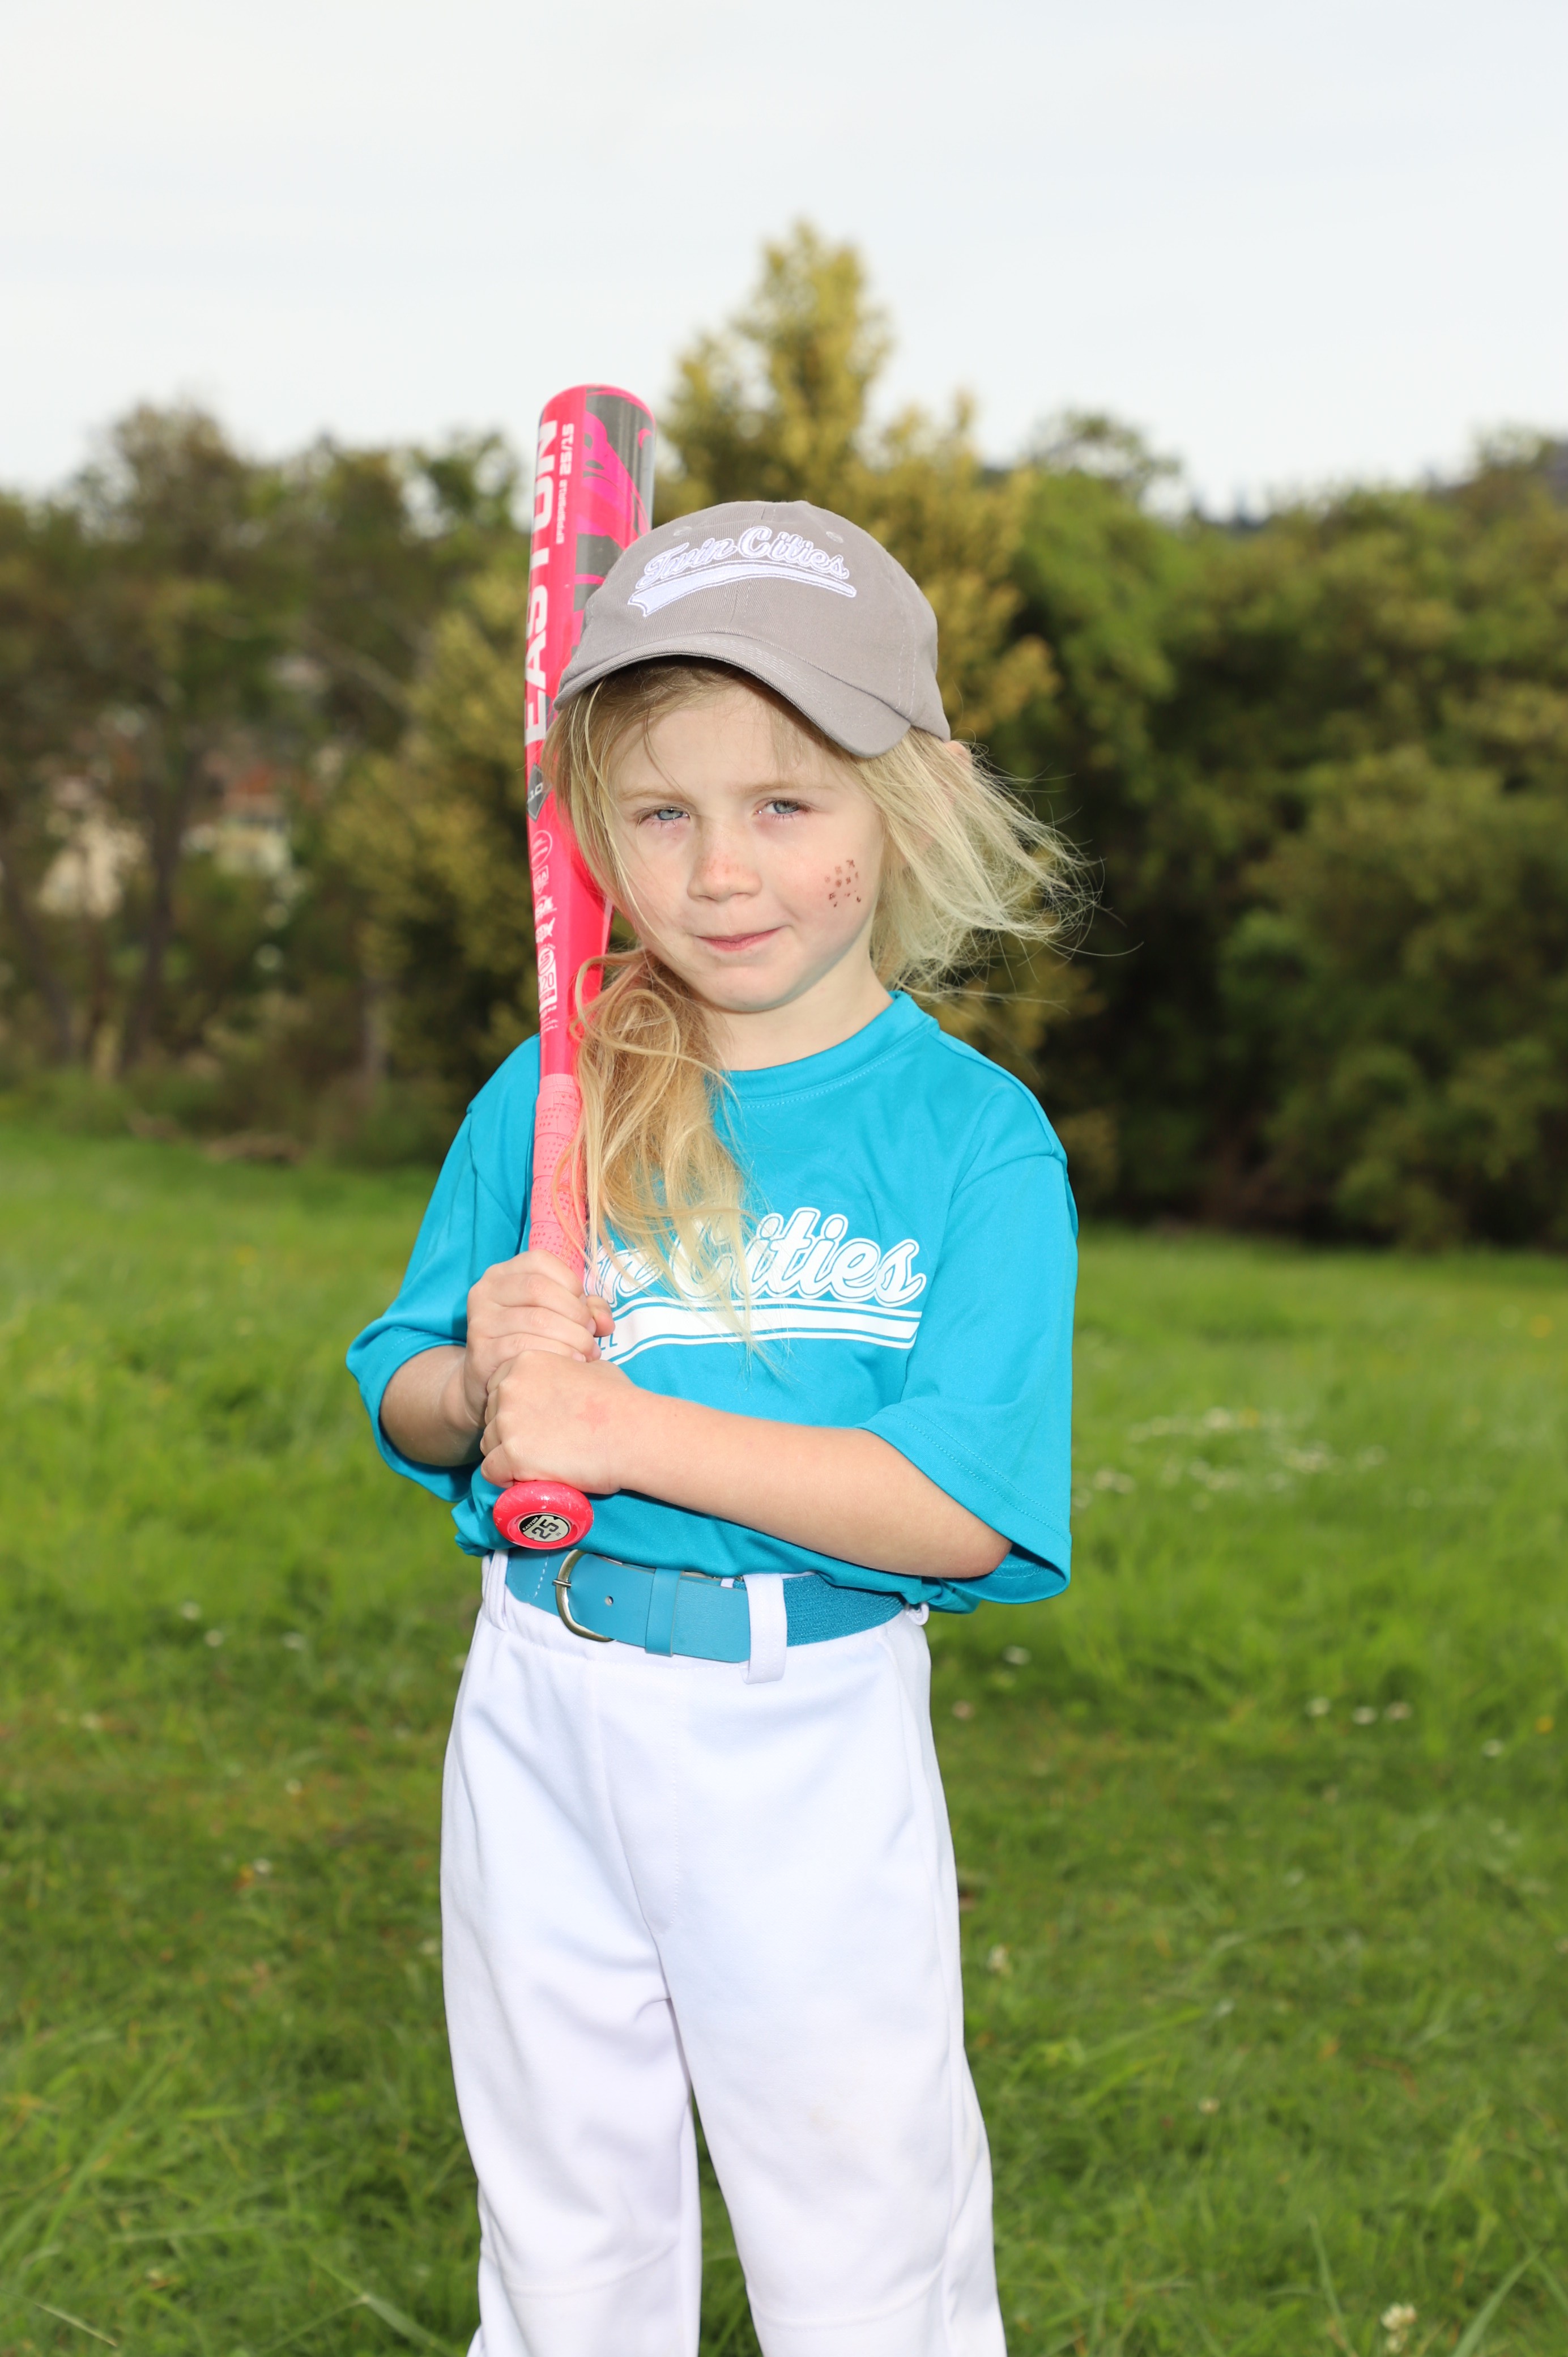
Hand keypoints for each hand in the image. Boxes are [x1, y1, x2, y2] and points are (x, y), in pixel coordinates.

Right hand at [457, 1249, 612, 1430]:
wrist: (490, 1382)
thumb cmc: (530, 1342)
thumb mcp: (556, 1317)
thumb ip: (585, 1310)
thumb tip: (605, 1323)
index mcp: (503, 1274)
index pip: (540, 1261)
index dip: (571, 1283)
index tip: (585, 1309)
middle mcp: (486, 1291)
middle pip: (538, 1288)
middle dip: (575, 1312)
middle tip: (591, 1335)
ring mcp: (480, 1321)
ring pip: (536, 1319)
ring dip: (572, 1337)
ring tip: (587, 1353)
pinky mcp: (481, 1352)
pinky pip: (524, 1347)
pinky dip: (556, 1354)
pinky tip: (571, 1364)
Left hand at [479, 1352, 637, 1496]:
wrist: (632, 1432)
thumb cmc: (620, 1400)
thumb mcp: (592, 1368)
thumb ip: (568, 1369)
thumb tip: (571, 1377)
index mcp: (526, 1362)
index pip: (499, 1388)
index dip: (516, 1408)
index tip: (536, 1423)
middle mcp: (509, 1387)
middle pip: (491, 1416)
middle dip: (511, 1432)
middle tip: (541, 1446)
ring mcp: (508, 1421)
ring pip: (489, 1445)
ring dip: (508, 1457)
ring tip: (539, 1464)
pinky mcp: (512, 1454)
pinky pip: (491, 1471)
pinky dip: (506, 1479)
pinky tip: (528, 1480)